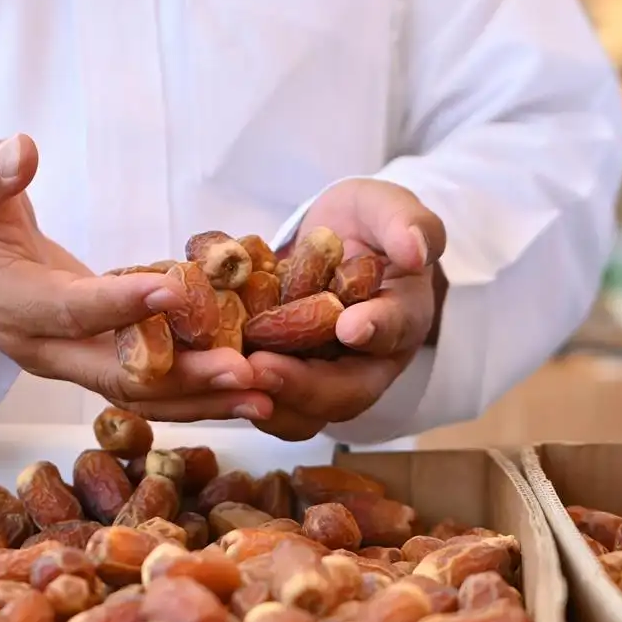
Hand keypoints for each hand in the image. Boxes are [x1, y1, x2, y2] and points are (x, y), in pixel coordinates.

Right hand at [0, 135, 270, 421]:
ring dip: (206, 399)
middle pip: (121, 377)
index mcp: (14, 305)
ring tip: (267, 397)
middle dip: (186, 378)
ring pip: (144, 396)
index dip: (120, 303)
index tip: (173, 290)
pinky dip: (201, 391)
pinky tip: (253, 389)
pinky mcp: (102, 363)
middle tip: (247, 374)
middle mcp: (48, 350)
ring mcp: (76, 364)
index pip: (72, 310)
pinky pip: (155, 387)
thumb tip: (22, 149)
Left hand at [250, 179, 445, 439]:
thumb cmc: (369, 224)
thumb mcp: (387, 208)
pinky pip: (265, 402)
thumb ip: (406, 223)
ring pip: (304, 414)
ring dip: (266, 402)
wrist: (337, 241)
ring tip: (231, 381)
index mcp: (402, 319)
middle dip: (303, 385)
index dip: (376, 330)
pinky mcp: (285, 380)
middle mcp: (367, 363)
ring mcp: (324, 379)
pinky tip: (205, 374)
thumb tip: (416, 251)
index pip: (395, 329)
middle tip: (263, 369)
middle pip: (345, 392)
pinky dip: (237, 394)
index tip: (351, 326)